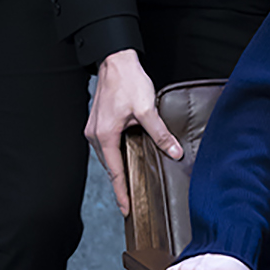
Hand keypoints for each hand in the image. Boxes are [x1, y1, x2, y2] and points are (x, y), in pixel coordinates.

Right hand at [85, 47, 181, 215]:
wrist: (115, 60)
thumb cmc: (128, 81)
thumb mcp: (147, 109)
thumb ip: (160, 133)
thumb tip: (174, 152)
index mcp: (104, 135)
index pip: (115, 172)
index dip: (122, 193)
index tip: (127, 209)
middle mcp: (94, 135)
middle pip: (109, 166)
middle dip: (120, 184)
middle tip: (131, 203)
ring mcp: (94, 128)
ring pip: (108, 156)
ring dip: (118, 169)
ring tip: (129, 185)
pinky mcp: (98, 122)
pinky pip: (107, 146)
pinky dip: (116, 155)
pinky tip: (126, 158)